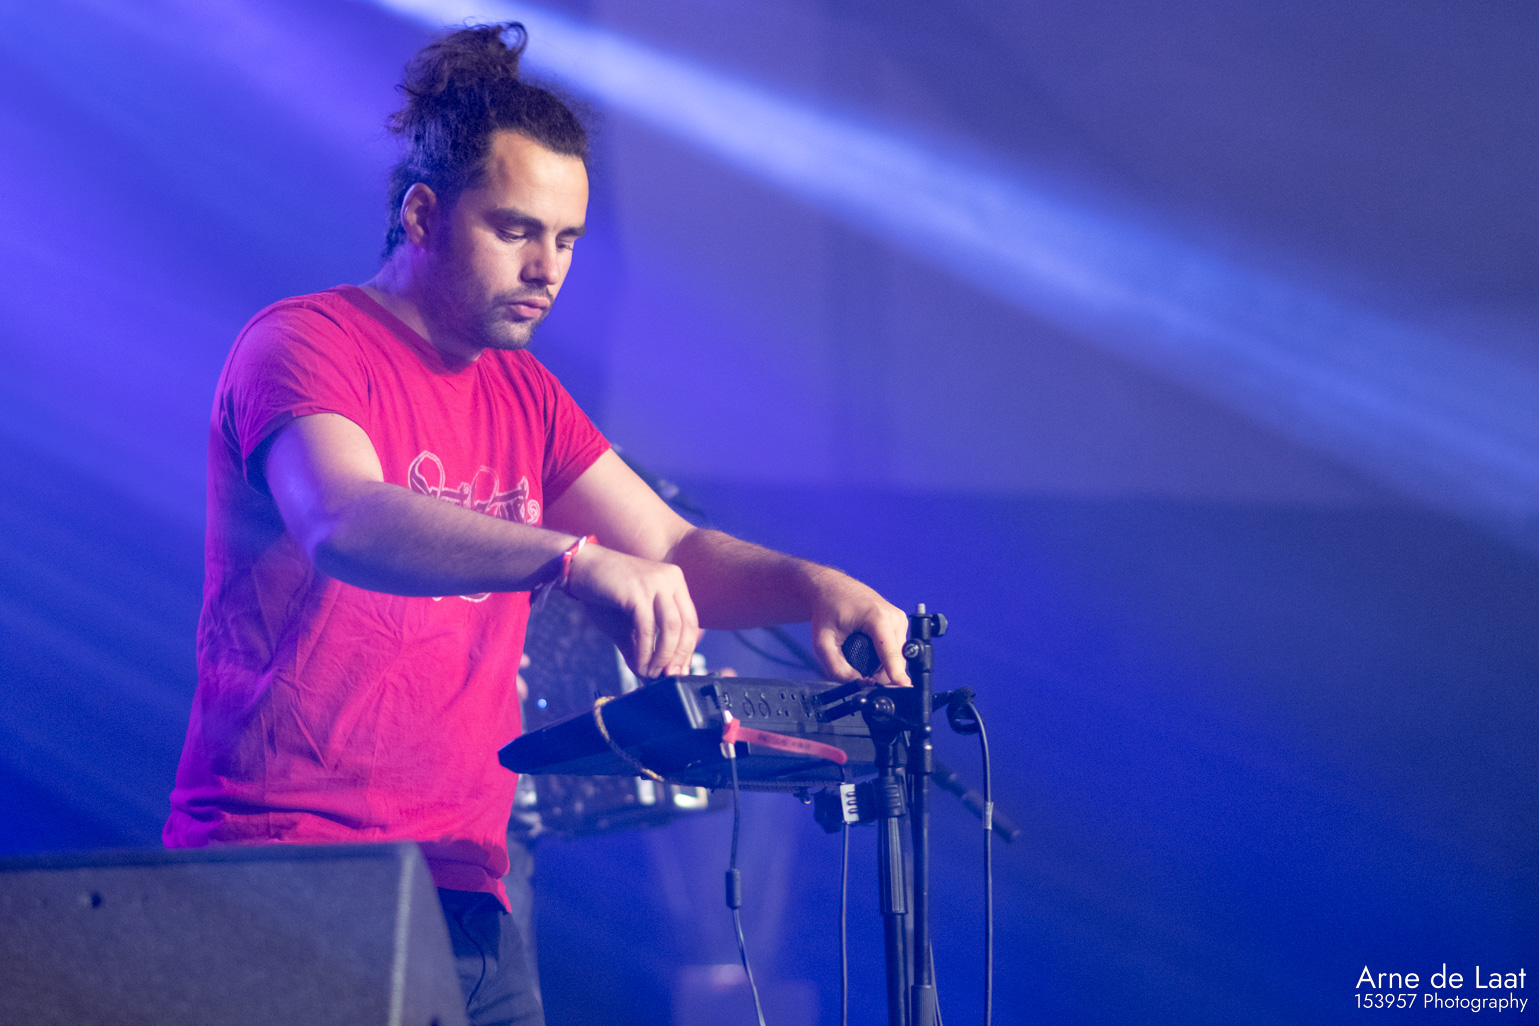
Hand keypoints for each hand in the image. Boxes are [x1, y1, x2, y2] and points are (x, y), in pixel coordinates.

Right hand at [564, 542, 701, 678]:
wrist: (578, 568)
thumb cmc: (603, 595)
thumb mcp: (629, 624)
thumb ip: (643, 646)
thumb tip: (651, 676)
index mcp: (675, 581)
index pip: (690, 621)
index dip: (687, 650)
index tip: (679, 672)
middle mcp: (670, 578)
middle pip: (686, 625)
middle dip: (679, 656)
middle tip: (669, 678)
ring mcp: (655, 582)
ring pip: (671, 628)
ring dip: (662, 657)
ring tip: (651, 674)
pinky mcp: (638, 591)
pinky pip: (648, 628)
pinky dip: (645, 652)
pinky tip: (639, 666)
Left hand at [808, 569, 911, 685]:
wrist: (832, 588)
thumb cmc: (827, 609)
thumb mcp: (822, 642)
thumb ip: (836, 668)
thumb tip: (858, 684)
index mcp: (878, 617)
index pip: (891, 653)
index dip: (897, 674)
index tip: (904, 688)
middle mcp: (894, 617)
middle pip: (896, 660)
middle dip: (880, 674)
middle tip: (859, 674)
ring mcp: (900, 619)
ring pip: (898, 657)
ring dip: (883, 666)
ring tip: (860, 657)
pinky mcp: (900, 622)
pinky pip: (897, 649)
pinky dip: (885, 657)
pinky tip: (869, 651)